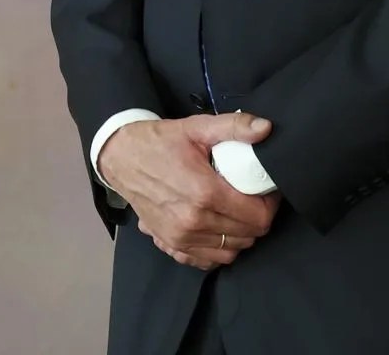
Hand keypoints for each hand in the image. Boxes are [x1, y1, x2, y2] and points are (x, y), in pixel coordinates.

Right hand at [98, 113, 281, 269]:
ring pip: (232, 249)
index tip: (264, 190)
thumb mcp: (195, 128)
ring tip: (234, 211)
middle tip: (250, 198)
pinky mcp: (170, 244)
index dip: (269, 204)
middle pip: (249, 234)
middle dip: (257, 217)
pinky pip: (209, 260)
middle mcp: (193, 221)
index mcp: (204, 193)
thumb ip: (233, 127)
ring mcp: (180, 237)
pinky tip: (216, 228)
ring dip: (240, 233)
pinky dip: (218, 248)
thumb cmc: (158, 142)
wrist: (119, 157)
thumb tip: (266, 128)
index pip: (259, 216)